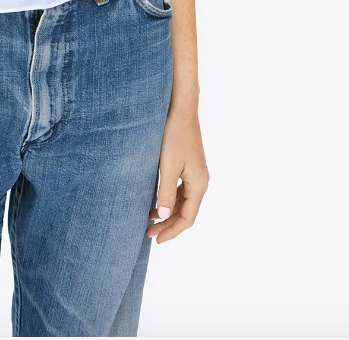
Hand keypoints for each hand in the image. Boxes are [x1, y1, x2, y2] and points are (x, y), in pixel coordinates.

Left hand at [146, 101, 208, 243]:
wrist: (181, 109)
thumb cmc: (174, 136)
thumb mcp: (167, 166)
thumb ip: (166, 193)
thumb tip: (165, 217)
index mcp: (199, 184)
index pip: (188, 218)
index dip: (172, 231)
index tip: (156, 239)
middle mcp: (201, 181)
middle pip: (186, 212)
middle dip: (168, 225)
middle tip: (148, 233)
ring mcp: (196, 174)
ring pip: (183, 202)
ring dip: (168, 213)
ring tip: (150, 219)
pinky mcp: (189, 166)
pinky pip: (181, 191)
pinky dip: (170, 200)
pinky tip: (158, 202)